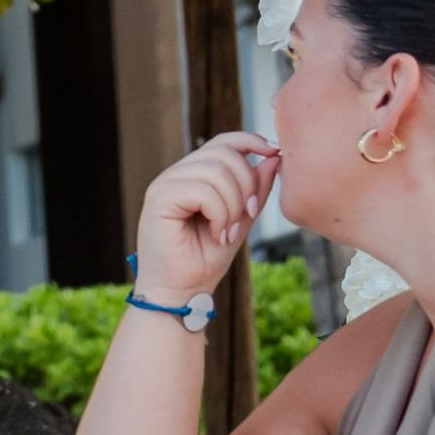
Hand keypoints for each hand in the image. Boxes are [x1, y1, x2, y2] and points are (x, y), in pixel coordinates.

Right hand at [132, 133, 278, 300]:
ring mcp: (165, 184)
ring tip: (228, 231)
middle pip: (224, 153)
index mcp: (193, 175)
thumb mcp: (241, 219)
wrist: (181, 293)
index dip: (251, 142)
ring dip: (233, 205)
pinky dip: (220, 214)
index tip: (275, 154)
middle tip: (248, 216)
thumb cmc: (204, 260)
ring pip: (216, 171)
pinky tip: (216, 233)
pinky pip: (203, 191)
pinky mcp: (158, 199)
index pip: (223, 142)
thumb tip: (274, 156)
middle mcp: (176, 174)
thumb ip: (255, 189)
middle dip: (247, 184)